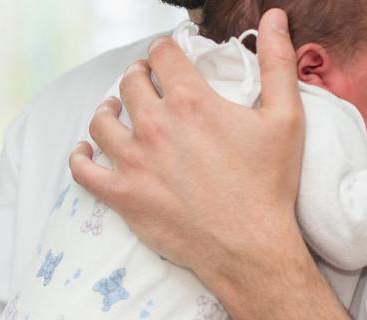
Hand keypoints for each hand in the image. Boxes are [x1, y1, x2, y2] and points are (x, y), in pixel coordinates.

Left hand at [69, 9, 307, 296]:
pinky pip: (83, 169)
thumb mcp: (286, 118)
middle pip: (131, 82)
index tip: (167, 58)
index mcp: (191, 101)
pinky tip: (86, 150)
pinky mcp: (121, 194)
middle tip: (147, 84)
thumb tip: (275, 16)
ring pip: (102, 119)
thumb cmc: (270, 186)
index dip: (165, 50)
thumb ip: (278, 62)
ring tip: (117, 110)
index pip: (163, 55)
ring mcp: (133, 160)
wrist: (249, 248)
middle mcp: (155, 124)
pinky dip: (80, 156)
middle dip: (139, 77)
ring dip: (109, 109)